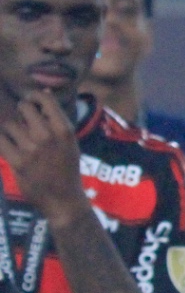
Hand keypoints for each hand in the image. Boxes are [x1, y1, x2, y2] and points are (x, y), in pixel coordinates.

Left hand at [0, 93, 87, 226]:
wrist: (63, 199)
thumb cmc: (66, 168)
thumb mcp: (70, 142)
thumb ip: (57, 119)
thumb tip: (45, 93)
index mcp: (64, 130)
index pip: (44, 98)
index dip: (34, 96)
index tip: (32, 102)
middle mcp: (48, 137)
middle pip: (23, 107)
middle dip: (20, 111)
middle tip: (23, 121)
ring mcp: (31, 149)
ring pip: (10, 124)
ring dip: (11, 130)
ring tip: (19, 140)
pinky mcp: (17, 161)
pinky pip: (0, 140)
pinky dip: (2, 140)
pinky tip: (9, 146)